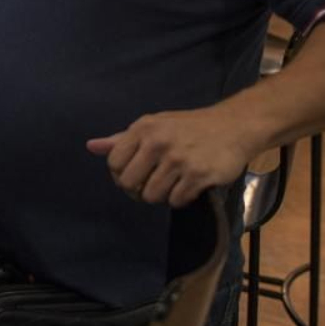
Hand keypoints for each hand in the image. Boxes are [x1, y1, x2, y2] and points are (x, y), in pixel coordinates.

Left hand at [86, 108, 262, 207]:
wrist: (233, 126)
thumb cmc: (188, 127)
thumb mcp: (153, 125)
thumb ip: (122, 139)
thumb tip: (91, 146)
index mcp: (143, 129)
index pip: (114, 164)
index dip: (121, 175)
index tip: (134, 176)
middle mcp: (157, 143)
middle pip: (129, 184)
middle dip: (138, 190)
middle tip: (152, 185)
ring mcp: (178, 160)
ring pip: (152, 196)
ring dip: (161, 195)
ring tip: (172, 184)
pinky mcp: (198, 175)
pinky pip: (176, 200)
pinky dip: (180, 199)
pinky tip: (188, 187)